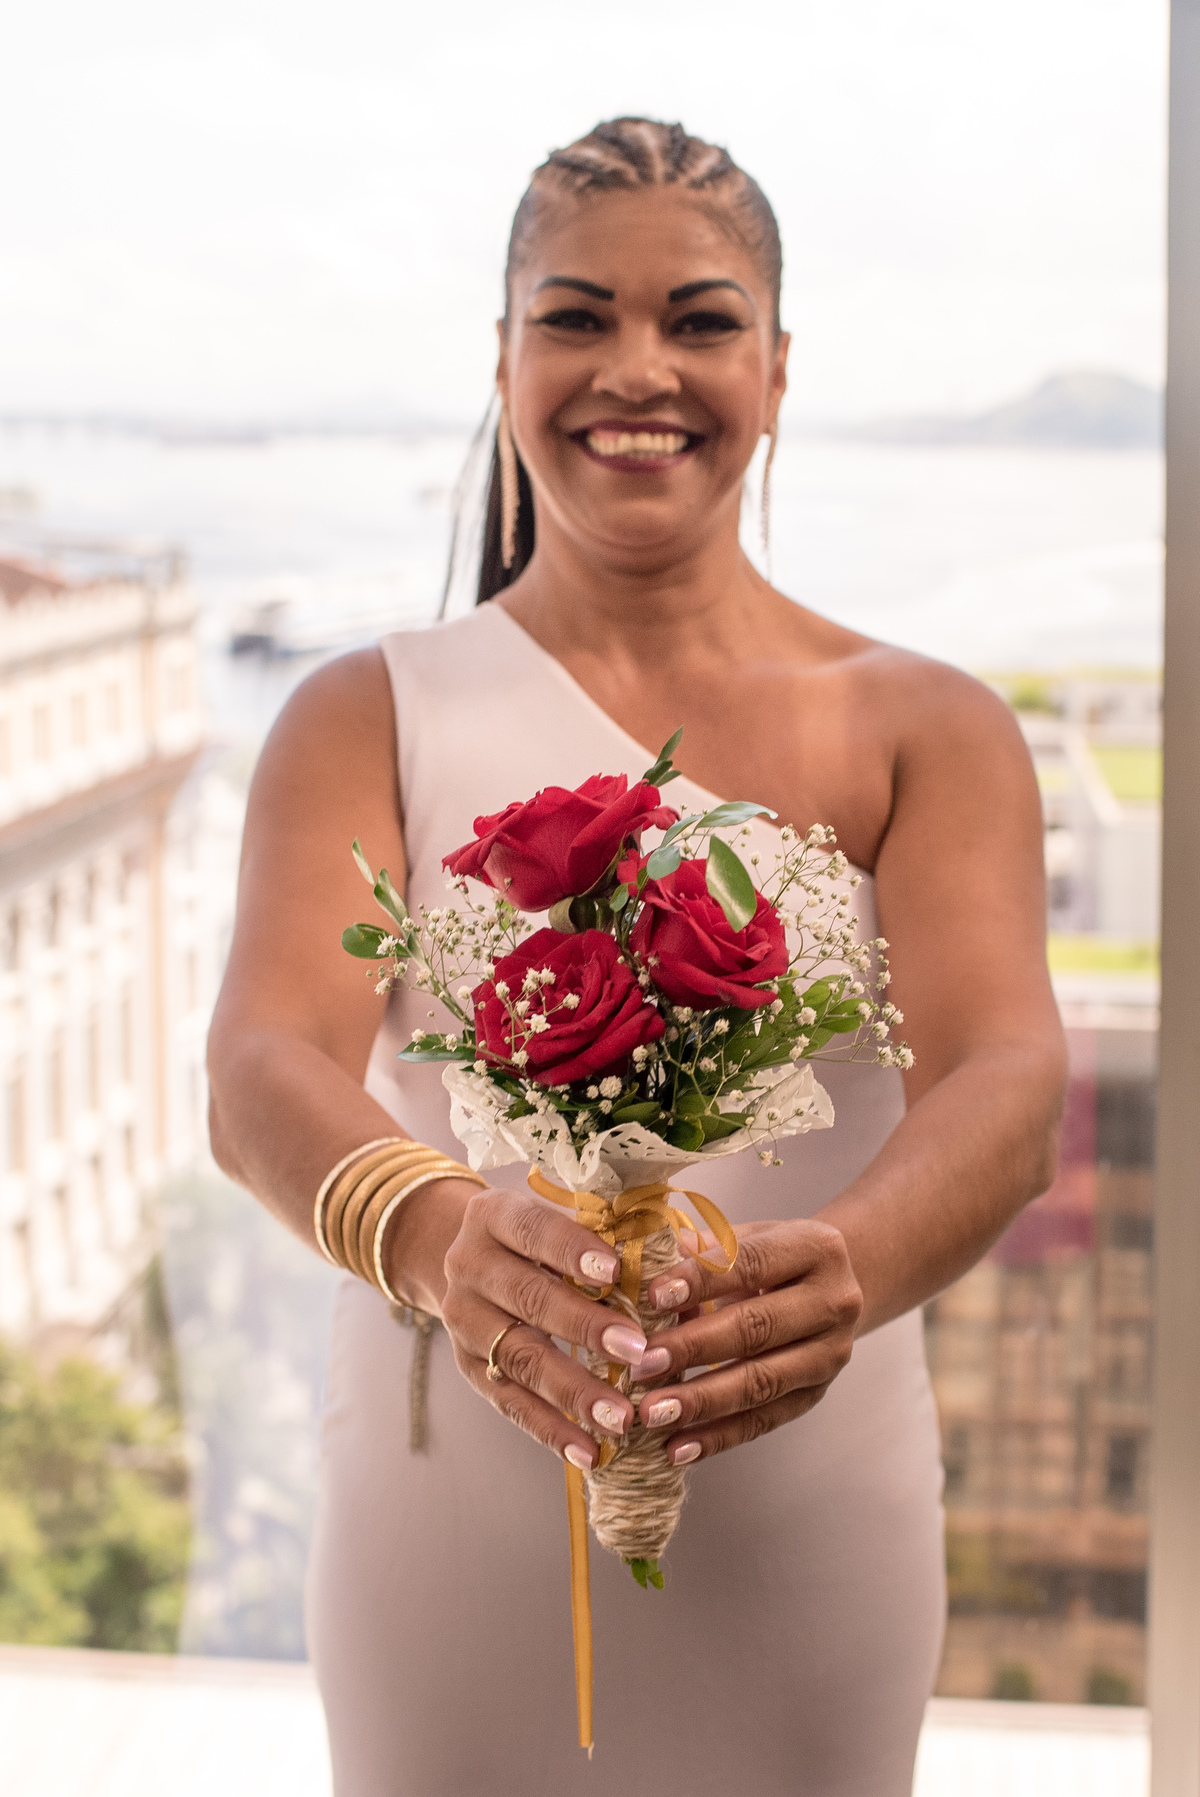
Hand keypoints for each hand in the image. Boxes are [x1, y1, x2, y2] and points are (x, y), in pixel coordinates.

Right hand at [437, 1185, 658, 1470]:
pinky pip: (510, 1403)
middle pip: (528, 1297)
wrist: (470, 1261)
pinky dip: (551, 1430)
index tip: (616, 1272)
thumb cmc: (541, 1240)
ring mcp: (464, 1321)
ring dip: (573, 1392)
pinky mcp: (469, 1368)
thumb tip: (685, 1283)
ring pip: (520, 1358)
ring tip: (621, 1418)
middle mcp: (469, 1266)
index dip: (572, 1250)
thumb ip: (619, 1244)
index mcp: (494, 1216)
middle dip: (585, 1327)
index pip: (534, 1230)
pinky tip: (589, 1451)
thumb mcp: (564, 1222)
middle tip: (636, 1351)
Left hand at [633, 1219, 862, 1464]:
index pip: (752, 1263)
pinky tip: (678, 1446)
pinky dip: (718, 1437)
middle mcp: (833, 1302)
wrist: (831, 1287)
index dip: (701, 1280)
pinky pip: (764, 1422)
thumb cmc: (771, 1258)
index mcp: (815, 1249)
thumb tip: (645, 1267)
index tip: (653, 1297)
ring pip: (762, 1383)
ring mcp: (829, 1355)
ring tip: (652, 1412)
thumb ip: (701, 1250)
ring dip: (702, 1402)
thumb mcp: (745, 1236)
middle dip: (694, 1349)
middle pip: (758, 1328)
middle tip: (642, 1364)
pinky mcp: (815, 1395)